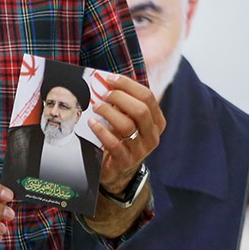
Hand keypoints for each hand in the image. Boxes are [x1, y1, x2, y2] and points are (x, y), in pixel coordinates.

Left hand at [87, 74, 164, 193]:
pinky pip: (114, 143)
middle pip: (140, 110)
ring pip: (127, 125)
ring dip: (108, 112)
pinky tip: (92, 123)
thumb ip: (123, 104)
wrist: (119, 170)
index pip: (148, 97)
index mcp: (157, 121)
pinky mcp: (125, 160)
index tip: (110, 79)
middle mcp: (152, 135)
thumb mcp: (128, 120)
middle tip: (103, 94)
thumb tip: (107, 81)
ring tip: (96, 107)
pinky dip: (101, 130)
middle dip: (119, 98)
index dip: (128, 85)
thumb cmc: (121, 139)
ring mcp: (140, 149)